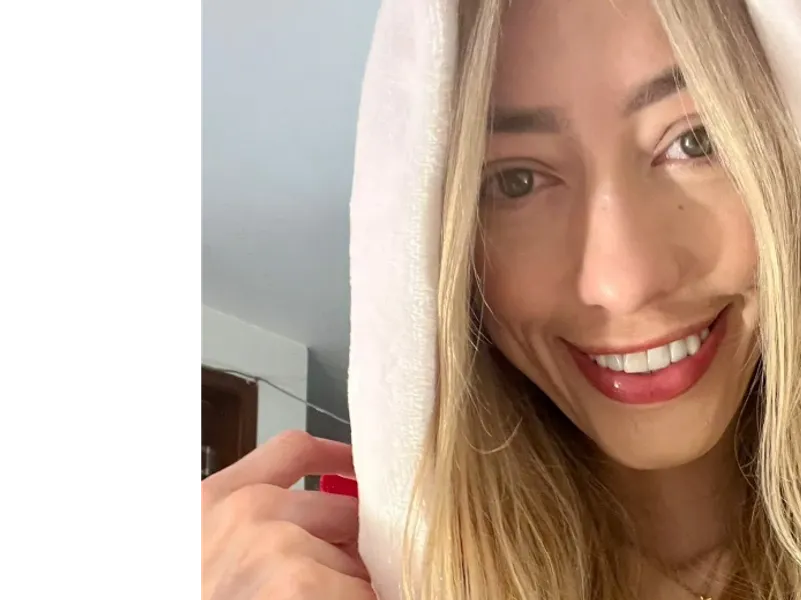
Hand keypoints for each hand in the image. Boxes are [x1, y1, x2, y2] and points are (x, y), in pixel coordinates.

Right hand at [200, 430, 374, 599]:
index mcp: (215, 499)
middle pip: (339, 509)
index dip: (335, 457)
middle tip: (356, 574)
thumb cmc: (202, 591)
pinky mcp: (299, 587)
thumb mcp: (206, 552)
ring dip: (355, 588)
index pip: (292, 449)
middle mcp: (247, 513)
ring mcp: (274, 549)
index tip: (353, 469)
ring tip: (335, 598)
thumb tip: (318, 533)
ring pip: (354, 560)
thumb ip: (253, 530)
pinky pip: (359, 593)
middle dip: (352, 545)